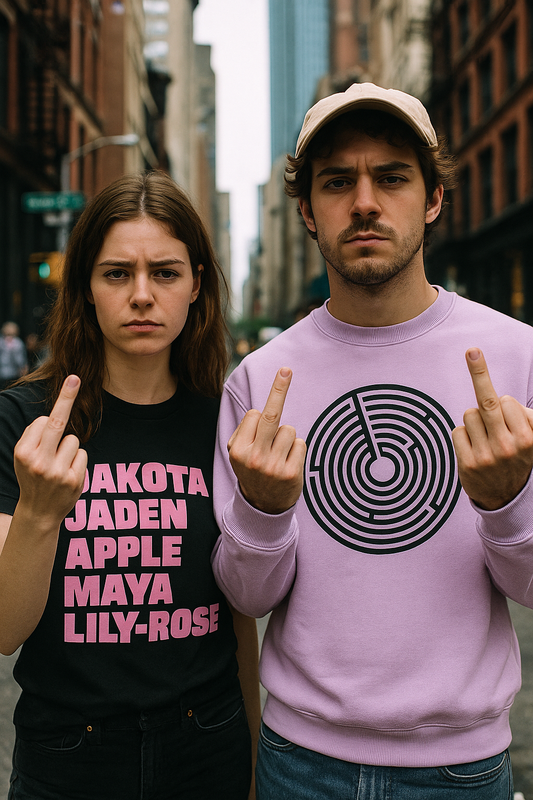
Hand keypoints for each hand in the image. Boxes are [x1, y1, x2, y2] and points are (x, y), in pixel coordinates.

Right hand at [14, 376, 87, 525]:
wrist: (38, 512)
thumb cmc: (32, 476)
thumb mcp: (24, 456)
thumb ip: (35, 436)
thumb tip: (56, 411)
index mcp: (23, 452)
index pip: (44, 421)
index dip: (53, 414)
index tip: (72, 380)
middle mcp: (38, 461)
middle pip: (57, 422)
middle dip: (67, 398)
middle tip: (75, 378)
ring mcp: (57, 472)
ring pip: (73, 440)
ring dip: (69, 448)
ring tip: (58, 464)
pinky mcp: (74, 480)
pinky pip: (82, 454)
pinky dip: (77, 460)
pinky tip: (67, 473)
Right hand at [228, 368, 306, 513]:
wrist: (262, 506)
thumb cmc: (253, 468)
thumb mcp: (239, 450)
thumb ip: (246, 429)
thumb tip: (261, 406)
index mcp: (237, 448)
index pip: (254, 414)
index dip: (259, 418)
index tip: (263, 410)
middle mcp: (253, 457)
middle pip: (271, 415)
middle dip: (279, 389)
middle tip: (286, 369)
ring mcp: (273, 467)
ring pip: (289, 429)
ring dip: (287, 438)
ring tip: (279, 455)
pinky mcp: (291, 473)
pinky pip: (300, 443)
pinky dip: (296, 449)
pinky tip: (288, 463)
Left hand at [452, 349, 532, 509]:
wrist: (507, 497)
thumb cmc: (517, 456)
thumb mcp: (531, 436)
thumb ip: (528, 416)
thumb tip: (509, 400)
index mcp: (528, 437)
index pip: (505, 401)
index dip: (503, 404)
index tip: (496, 390)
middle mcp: (509, 446)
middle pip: (486, 401)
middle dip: (479, 371)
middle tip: (472, 350)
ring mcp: (488, 456)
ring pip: (469, 414)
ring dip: (474, 421)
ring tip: (484, 438)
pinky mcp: (468, 464)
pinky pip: (457, 431)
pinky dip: (462, 436)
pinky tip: (473, 449)